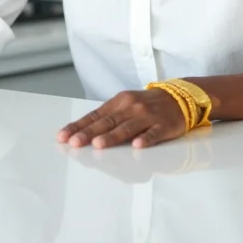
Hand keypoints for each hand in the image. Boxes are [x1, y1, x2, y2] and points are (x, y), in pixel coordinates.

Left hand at [56, 89, 186, 149]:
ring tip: (98, 144)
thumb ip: (108, 117)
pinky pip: (154, 133)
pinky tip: (137, 145)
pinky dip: (146, 138)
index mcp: (119, 102)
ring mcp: (148, 116)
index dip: (79, 126)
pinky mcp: (164, 125)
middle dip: (89, 133)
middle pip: (107, 122)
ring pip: (127, 127)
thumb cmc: (146, 105)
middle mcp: (131, 107)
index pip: (95, 116)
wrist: (178, 96)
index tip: (63, 136)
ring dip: (112, 136)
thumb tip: (82, 131)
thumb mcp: (125, 105)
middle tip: (74, 142)